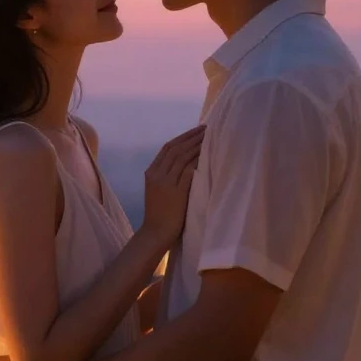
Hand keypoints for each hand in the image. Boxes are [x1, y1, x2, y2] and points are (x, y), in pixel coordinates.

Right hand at [139, 125, 204, 245]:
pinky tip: (207, 155)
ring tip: (210, 138)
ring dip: (197, 146)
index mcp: (150, 172)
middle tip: (207, 128)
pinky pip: (188, 171)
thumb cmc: (160, 212)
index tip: (196, 130)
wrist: (156, 231)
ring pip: (182, 157)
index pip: (167, 148)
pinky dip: (197, 161)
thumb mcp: (158, 189)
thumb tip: (185, 161)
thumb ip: (167, 175)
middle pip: (175, 149)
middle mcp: (156, 174)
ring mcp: (165, 183)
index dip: (183, 137)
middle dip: (191, 137)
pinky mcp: (176, 192)